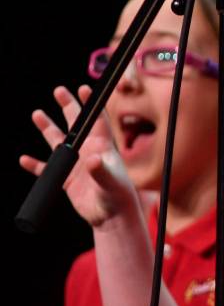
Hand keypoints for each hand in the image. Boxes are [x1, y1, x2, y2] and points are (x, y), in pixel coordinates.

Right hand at [19, 85, 136, 227]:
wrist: (111, 217)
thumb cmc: (117, 197)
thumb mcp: (110, 182)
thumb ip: (100, 170)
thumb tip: (91, 159)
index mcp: (102, 146)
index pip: (95, 120)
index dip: (90, 104)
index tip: (83, 88)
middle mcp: (87, 151)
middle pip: (75, 124)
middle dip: (67, 106)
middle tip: (59, 90)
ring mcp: (76, 164)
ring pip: (58, 142)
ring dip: (47, 128)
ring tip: (37, 114)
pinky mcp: (66, 179)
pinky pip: (47, 169)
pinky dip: (35, 164)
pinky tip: (25, 159)